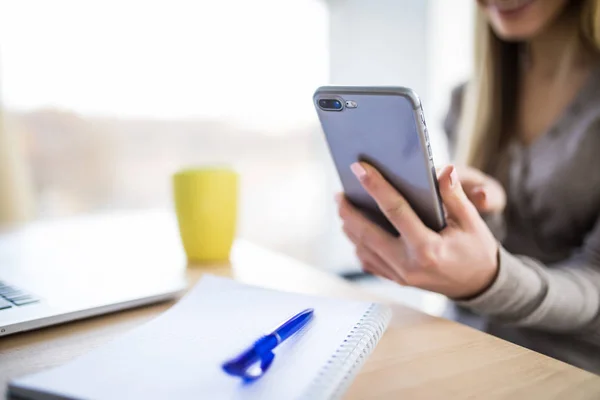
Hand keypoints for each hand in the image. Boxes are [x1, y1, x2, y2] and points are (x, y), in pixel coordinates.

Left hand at [336, 163, 498, 298]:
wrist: (479, 285)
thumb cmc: (475, 249)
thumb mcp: (471, 221)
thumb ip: (454, 195)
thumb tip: (444, 169)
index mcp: (428, 249)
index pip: (395, 210)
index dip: (376, 186)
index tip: (359, 168)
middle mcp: (408, 265)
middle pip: (367, 233)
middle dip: (349, 210)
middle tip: (339, 192)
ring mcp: (399, 275)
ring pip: (362, 248)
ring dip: (349, 226)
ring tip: (342, 206)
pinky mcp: (396, 280)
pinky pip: (368, 261)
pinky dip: (357, 243)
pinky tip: (353, 229)